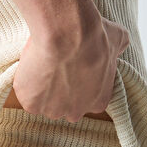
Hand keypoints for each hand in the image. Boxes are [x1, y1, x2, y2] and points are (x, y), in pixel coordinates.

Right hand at [7, 0, 128, 122]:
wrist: (67, 33)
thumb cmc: (94, 35)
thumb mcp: (116, 39)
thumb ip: (118, 47)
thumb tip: (120, 41)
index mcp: (98, 102)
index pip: (87, 100)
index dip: (77, 84)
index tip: (72, 68)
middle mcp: (76, 112)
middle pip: (63, 106)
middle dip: (59, 91)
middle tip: (55, 66)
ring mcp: (52, 111)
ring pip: (43, 102)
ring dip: (41, 88)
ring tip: (41, 64)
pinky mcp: (31, 105)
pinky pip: (26, 95)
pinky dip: (25, 83)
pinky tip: (30, 66)